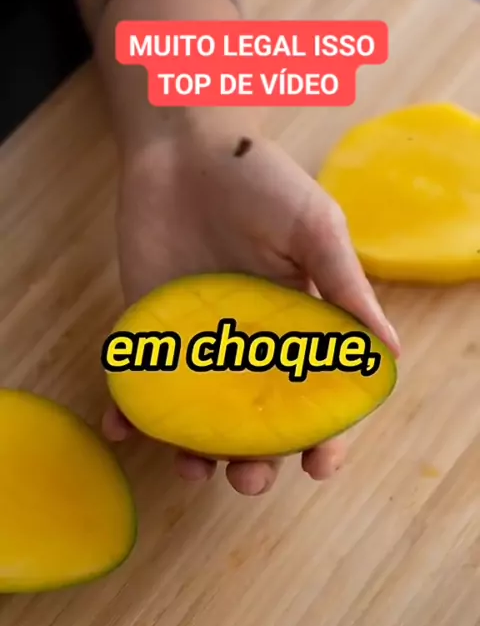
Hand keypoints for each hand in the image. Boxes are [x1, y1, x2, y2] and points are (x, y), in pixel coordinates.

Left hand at [102, 114, 399, 494]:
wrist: (183, 146)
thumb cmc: (258, 179)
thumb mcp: (313, 228)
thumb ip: (344, 288)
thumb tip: (388, 355)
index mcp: (295, 328)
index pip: (313, 397)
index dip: (322, 436)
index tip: (319, 466)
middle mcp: (246, 344)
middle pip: (254, 422)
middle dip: (255, 462)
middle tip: (249, 478)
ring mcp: (195, 342)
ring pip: (198, 417)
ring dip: (194, 453)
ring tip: (191, 470)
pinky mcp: (148, 330)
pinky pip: (138, 381)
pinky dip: (129, 413)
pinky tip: (123, 431)